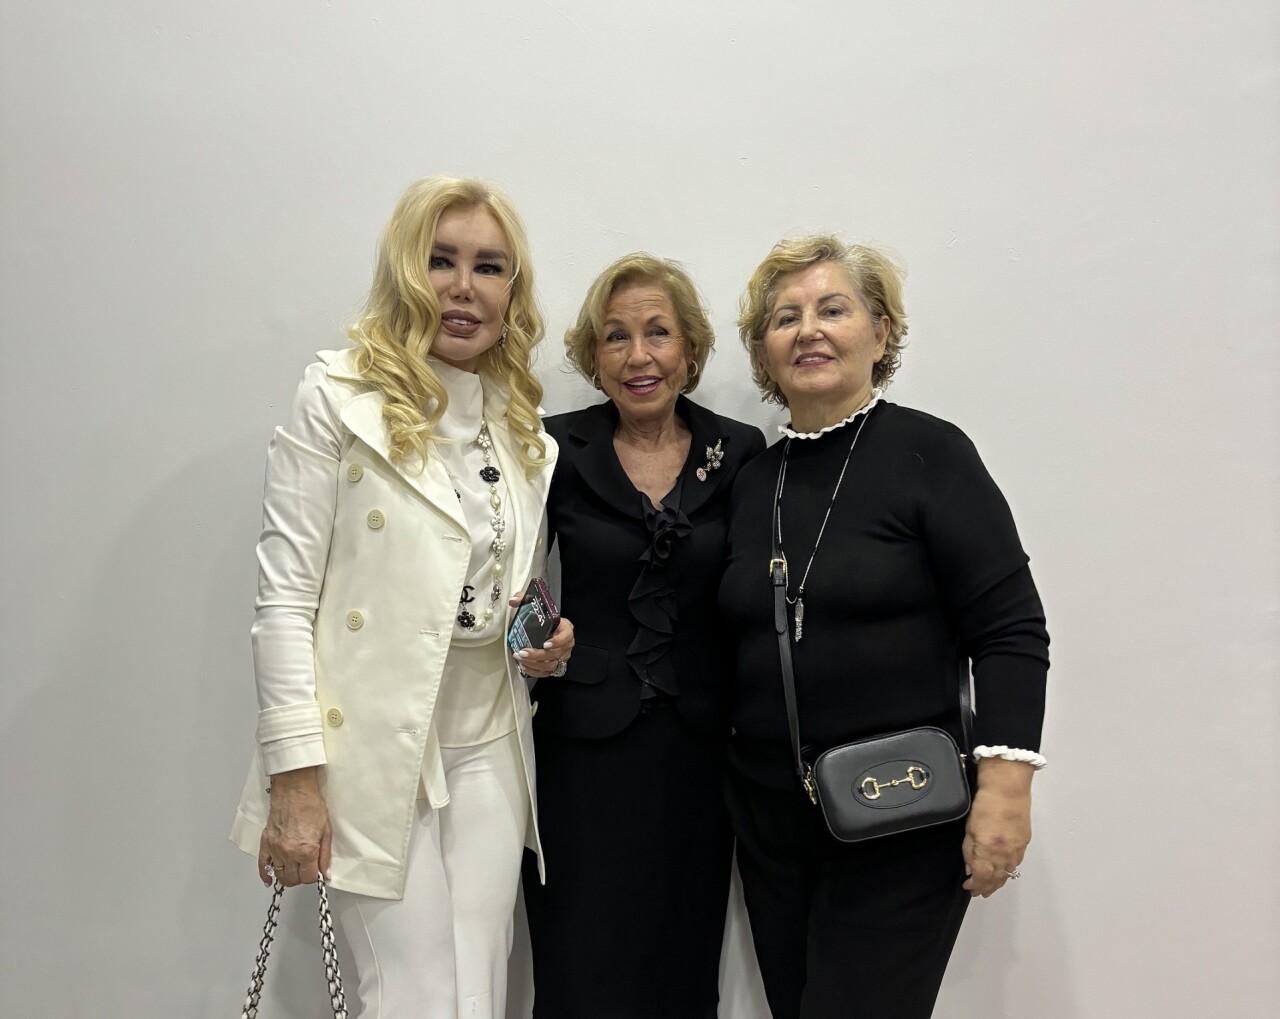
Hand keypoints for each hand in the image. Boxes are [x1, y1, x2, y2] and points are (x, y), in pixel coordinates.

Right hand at [258, 766, 330, 887]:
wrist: (294, 790)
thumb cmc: (311, 805)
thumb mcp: (326, 831)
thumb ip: (325, 855)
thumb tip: (324, 873)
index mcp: (306, 851)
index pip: (308, 878)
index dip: (313, 876)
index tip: (315, 871)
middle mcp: (289, 853)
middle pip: (292, 879)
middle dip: (301, 877)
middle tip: (305, 870)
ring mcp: (275, 849)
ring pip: (278, 875)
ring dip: (287, 876)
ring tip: (293, 871)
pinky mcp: (265, 843)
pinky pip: (262, 866)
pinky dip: (265, 875)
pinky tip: (269, 880)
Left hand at [507, 595, 574, 678]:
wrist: (550, 628)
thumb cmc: (545, 618)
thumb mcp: (537, 606)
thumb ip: (525, 600)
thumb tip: (513, 601)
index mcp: (566, 629)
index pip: (566, 637)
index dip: (557, 642)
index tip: (545, 644)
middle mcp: (566, 644)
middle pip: (555, 654)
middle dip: (537, 655)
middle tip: (523, 652)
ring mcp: (561, 656)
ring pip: (551, 665)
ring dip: (534, 664)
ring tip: (520, 658)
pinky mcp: (555, 665)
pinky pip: (546, 672)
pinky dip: (534, 671)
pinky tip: (524, 666)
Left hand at [962, 758, 1032, 897]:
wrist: (1007, 789)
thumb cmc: (984, 804)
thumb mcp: (969, 828)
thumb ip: (969, 851)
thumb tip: (970, 869)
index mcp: (988, 850)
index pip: (982, 876)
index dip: (975, 884)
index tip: (968, 888)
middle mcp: (1004, 854)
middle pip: (996, 878)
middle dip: (987, 887)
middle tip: (979, 893)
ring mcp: (1017, 849)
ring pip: (1008, 873)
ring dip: (999, 882)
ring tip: (991, 888)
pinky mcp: (1024, 842)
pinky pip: (1016, 863)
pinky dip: (1009, 870)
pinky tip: (1005, 872)